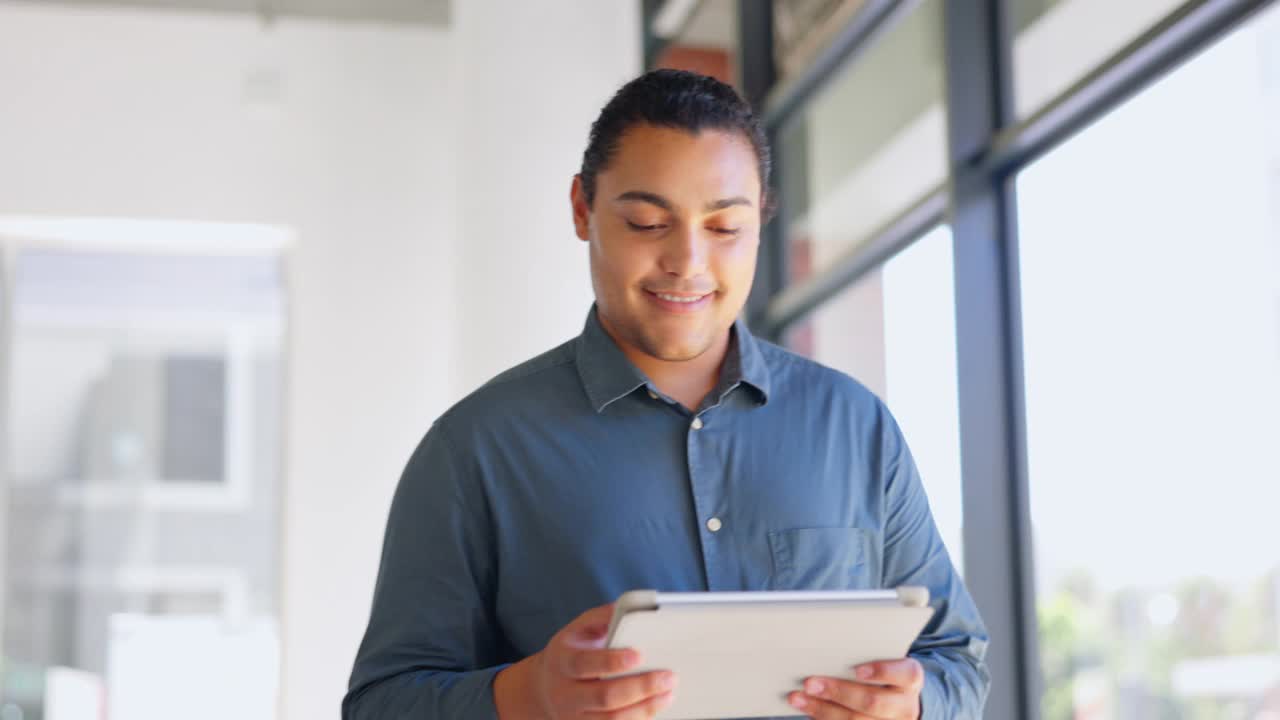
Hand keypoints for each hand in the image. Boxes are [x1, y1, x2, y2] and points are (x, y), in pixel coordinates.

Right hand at [494, 603, 677, 719]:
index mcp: (563, 661)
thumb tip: (628, 608)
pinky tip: (654, 709)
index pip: (585, 663)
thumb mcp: (579, 629)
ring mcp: (574, 717)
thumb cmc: (571, 652)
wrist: (544, 688)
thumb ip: (603, 617)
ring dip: (644, 709)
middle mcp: (565, 693)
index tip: (639, 655)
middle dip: (640, 687)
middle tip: (668, 677)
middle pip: (604, 696)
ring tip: (668, 694)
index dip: (612, 661)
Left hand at [786, 658, 924, 719]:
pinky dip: (823, 719)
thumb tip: (826, 641)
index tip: (858, 669)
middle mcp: (905, 705)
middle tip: (810, 682)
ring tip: (798, 697)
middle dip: (839, 692)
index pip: (906, 674)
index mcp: (910, 678)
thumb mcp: (887, 658)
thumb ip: (867, 651)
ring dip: (822, 710)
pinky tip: (807, 709)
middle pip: (873, 702)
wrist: (901, 701)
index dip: (882, 671)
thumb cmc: (886, 671)